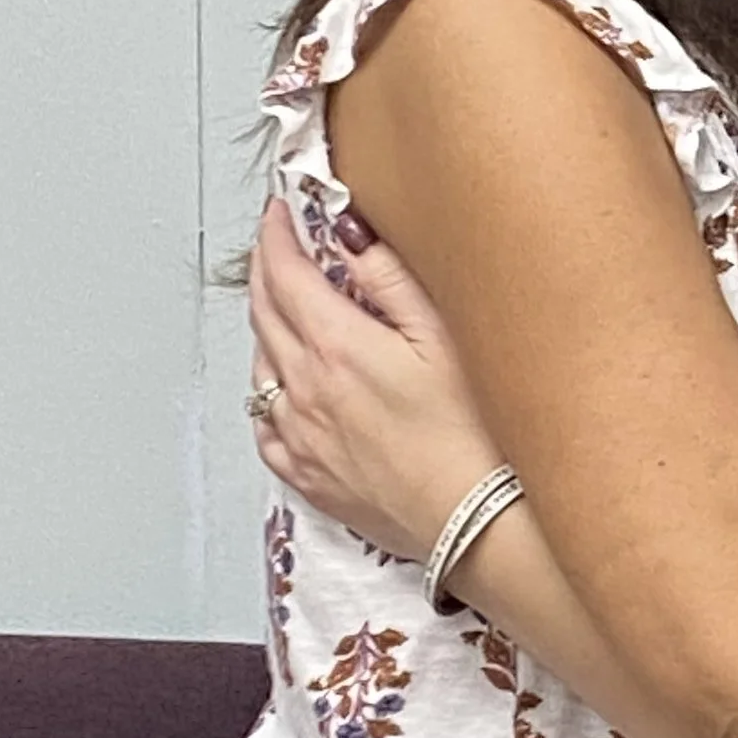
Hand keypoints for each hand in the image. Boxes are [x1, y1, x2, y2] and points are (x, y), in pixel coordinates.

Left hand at [246, 199, 502, 557]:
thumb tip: (351, 232)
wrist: (478, 524)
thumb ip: (391, 278)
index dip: (277, 234)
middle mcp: (305, 391)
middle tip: (278, 246)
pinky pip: (266, 427)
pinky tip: (286, 390)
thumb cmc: (477, 436)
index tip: (279, 212)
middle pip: (263, 314)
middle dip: (266, 270)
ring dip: (266, 328)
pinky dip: (268, 395)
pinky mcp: (310, 479)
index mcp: (336, 347)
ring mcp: (301, 438)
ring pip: (259, 368)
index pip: (285, 273)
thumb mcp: (445, 336)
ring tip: (286, 309)